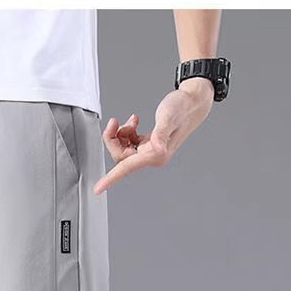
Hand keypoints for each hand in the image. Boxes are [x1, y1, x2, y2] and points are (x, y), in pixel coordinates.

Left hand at [94, 79, 213, 193]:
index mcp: (156, 154)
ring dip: (121, 134)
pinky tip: (134, 122)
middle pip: (121, 156)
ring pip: (124, 150)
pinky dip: (127, 132)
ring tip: (131, 120)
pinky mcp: (150, 145)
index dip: (111, 178)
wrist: (192, 102)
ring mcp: (151, 151)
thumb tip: (156, 148)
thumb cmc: (182, 107)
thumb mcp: (169, 116)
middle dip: (114, 139)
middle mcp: (153, 156)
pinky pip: (130, 144)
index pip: (127, 168)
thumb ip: (161, 133)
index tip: (98, 188)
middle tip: (114, 122)